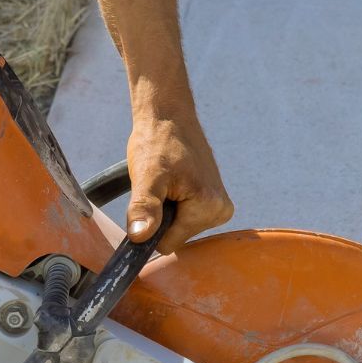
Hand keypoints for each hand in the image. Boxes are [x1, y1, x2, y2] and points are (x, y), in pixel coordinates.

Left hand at [124, 106, 233, 252]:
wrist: (169, 118)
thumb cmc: (157, 143)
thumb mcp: (146, 177)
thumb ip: (144, 208)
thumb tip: (140, 236)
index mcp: (209, 208)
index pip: (167, 244)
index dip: (152, 224)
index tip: (153, 196)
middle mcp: (221, 210)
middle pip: (176, 237)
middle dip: (162, 215)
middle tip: (161, 186)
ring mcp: (220, 206)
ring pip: (179, 228)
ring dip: (168, 208)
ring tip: (169, 181)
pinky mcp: (215, 201)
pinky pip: (186, 217)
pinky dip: (176, 203)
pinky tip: (177, 182)